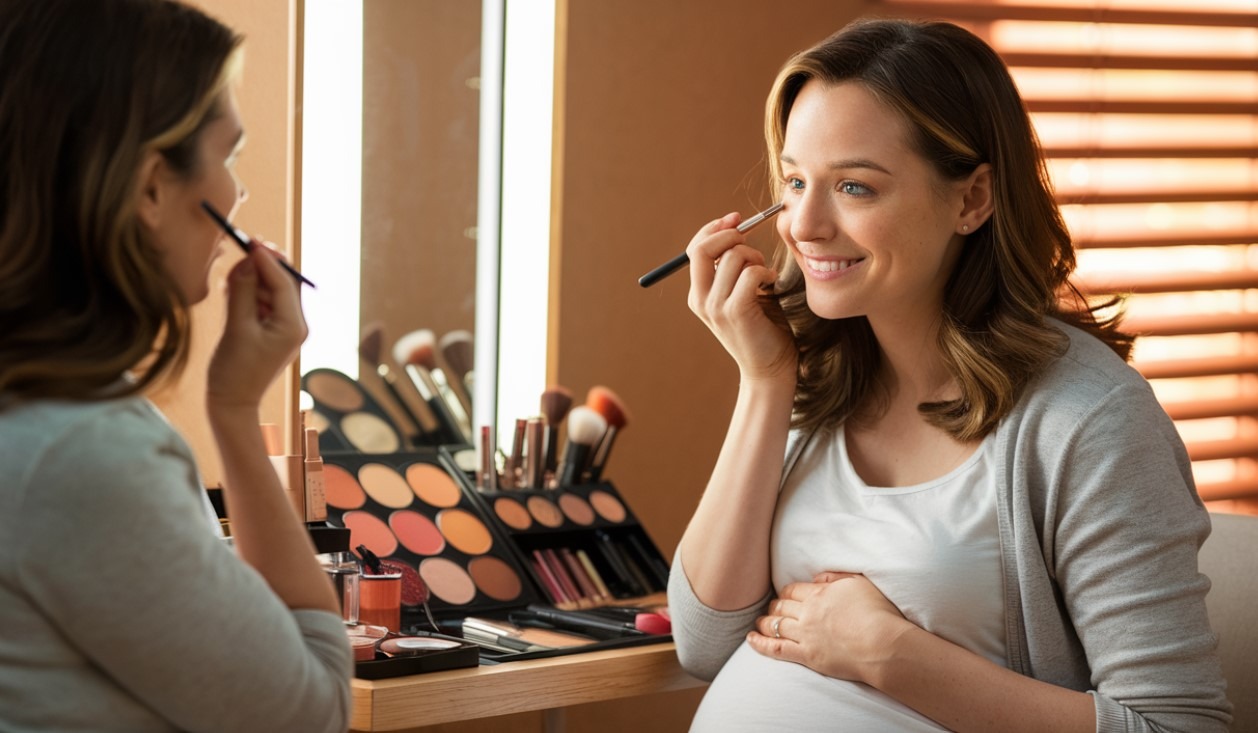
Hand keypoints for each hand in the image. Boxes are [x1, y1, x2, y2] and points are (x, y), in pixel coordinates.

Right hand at [207, 243, 307, 411]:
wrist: (232, 404)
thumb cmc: (234, 371)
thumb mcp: (236, 327)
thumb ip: (243, 291)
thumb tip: (248, 261)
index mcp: (294, 325)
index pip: (284, 282)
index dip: (266, 259)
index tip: (249, 240)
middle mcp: (295, 325)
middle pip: (281, 284)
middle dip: (259, 268)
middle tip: (238, 254)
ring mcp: (285, 329)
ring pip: (270, 292)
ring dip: (250, 282)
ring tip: (229, 282)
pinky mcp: (273, 332)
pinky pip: (263, 305)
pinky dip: (248, 296)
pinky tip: (231, 294)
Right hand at [685, 212, 795, 383]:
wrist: (770, 369)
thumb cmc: (762, 328)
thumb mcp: (741, 292)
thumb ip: (733, 266)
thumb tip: (735, 226)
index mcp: (698, 294)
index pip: (695, 248)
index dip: (715, 228)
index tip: (737, 219)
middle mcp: (700, 300)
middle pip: (701, 248)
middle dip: (729, 236)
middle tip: (751, 243)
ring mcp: (715, 307)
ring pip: (731, 257)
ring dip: (754, 256)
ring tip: (765, 272)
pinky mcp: (736, 313)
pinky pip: (749, 273)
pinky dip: (764, 271)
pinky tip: (771, 282)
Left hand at [747, 572, 913, 683]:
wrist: (882, 644)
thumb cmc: (878, 613)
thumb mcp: (859, 583)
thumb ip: (836, 577)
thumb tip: (818, 577)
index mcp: (820, 593)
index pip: (793, 590)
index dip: (786, 593)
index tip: (784, 597)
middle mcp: (808, 612)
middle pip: (781, 606)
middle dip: (773, 607)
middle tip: (771, 610)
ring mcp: (805, 634)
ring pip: (775, 625)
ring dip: (764, 622)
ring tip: (759, 623)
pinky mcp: (807, 655)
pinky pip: (776, 648)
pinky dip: (760, 643)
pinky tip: (750, 640)